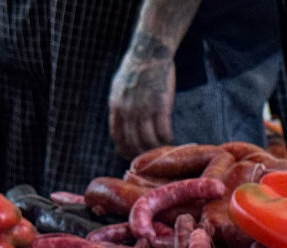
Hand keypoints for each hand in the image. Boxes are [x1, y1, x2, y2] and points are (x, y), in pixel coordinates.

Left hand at [109, 37, 175, 159]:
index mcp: (116, 106)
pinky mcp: (161, 107)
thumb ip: (119, 105)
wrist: (149, 53)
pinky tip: (170, 138)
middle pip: (133, 142)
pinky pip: (163, 132)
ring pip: (149, 140)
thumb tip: (122, 121)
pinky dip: (167, 139)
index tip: (131, 155)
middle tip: (150, 155)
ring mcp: (144, 110)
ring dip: (156, 147)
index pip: (117, 136)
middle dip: (141, 152)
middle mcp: (128, 111)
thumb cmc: (136, 68)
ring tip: (162, 146)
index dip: (124, 149)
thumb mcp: (119, 87)